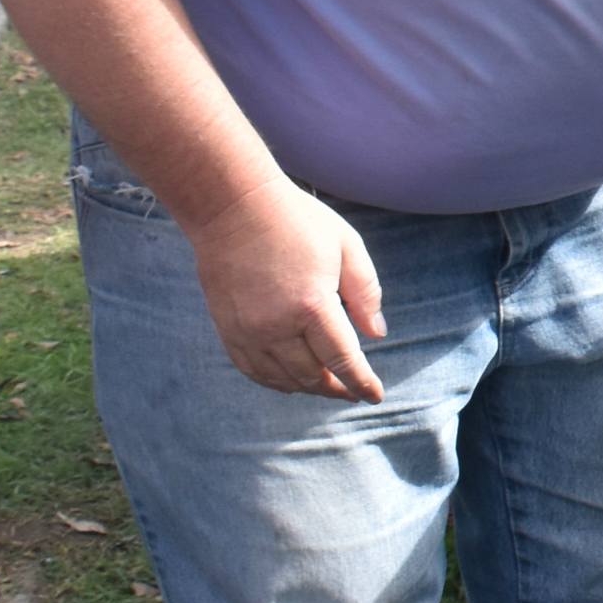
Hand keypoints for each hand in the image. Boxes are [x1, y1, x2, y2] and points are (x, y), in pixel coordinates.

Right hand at [190, 177, 387, 400]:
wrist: (232, 207)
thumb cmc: (297, 221)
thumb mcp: (347, 247)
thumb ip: (366, 293)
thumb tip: (376, 335)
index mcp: (311, 306)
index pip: (342, 360)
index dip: (361, 382)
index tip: (374, 395)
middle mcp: (276, 325)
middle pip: (311, 375)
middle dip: (336, 388)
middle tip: (353, 391)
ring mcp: (246, 330)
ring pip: (280, 378)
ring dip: (307, 388)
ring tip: (326, 387)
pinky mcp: (227, 327)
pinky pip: (250, 369)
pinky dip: (273, 381)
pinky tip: (289, 381)